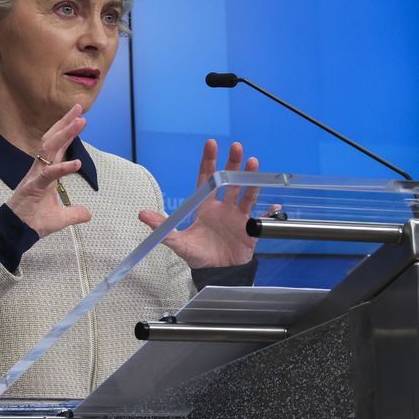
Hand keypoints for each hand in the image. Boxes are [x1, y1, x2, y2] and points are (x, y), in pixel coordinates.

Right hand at [6, 105, 92, 237]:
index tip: (79, 116)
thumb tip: (88, 214)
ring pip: (50, 148)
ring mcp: (36, 175)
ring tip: (80, 122)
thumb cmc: (34, 220)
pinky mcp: (33, 186)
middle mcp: (40, 168)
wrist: (17, 232)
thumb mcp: (61, 218)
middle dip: (66, 123)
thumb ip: (75, 213)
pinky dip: (62, 168)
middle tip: (79, 109)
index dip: (68, 131)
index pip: (59, 146)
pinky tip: (76, 163)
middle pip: (53, 140)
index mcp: (46, 171)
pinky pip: (49, 173)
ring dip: (65, 134)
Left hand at [138, 139, 260, 268]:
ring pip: (245, 193)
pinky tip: (275, 205)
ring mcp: (238, 216)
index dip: (209, 162)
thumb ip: (163, 227)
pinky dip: (269, 213)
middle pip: (229, 181)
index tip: (211, 144)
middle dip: (232, 163)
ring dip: (250, 179)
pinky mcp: (250, 229)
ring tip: (253, 163)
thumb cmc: (198, 255)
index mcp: (206, 206)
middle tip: (237, 147)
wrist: (216, 273)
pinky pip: (261, 219)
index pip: (208, 179)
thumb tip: (142, 214)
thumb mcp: (178, 242)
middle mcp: (223, 207)